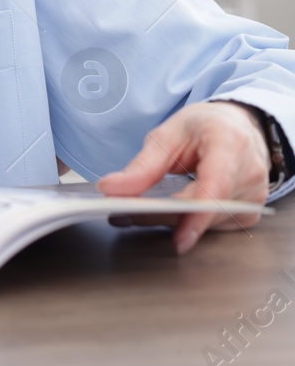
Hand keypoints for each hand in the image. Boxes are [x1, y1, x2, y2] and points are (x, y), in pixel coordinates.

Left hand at [96, 101, 270, 254]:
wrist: (236, 126)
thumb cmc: (203, 127)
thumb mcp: (167, 135)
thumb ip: (142, 165)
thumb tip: (110, 189)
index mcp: (230, 143)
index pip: (216, 187)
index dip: (196, 215)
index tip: (178, 239)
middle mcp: (250, 173)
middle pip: (206, 209)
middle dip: (163, 216)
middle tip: (122, 214)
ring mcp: (254, 196)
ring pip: (207, 222)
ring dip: (171, 221)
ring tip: (136, 211)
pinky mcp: (249, 212)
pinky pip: (213, 225)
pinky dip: (187, 222)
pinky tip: (166, 212)